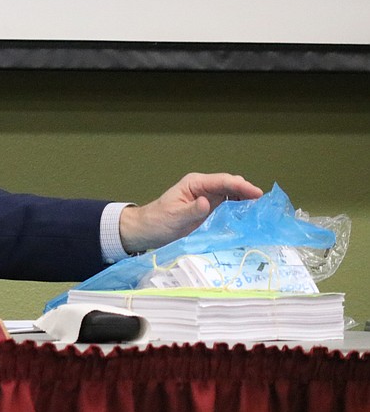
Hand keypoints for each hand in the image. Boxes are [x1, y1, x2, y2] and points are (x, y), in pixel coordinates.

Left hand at [118, 172, 262, 254]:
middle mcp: (204, 188)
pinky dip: (239, 210)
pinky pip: (229, 207)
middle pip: (231, 186)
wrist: (147, 230)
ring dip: (246, 202)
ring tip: (261, 212)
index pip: (222, 181)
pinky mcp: (210, 211)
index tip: (257, 194)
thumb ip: (191, 210)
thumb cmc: (158, 221)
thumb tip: (207, 202)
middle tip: (264, 205)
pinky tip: (248, 218)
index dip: (241, 186)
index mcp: (195, 184)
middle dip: (247, 192)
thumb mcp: (174, 216)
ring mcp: (208, 199)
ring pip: (233, 196)